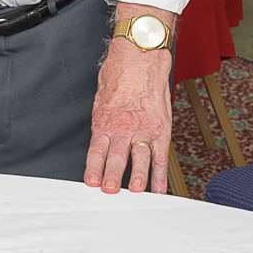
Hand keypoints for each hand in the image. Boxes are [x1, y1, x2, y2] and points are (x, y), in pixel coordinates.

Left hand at [83, 40, 173, 193]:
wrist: (140, 58)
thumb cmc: (119, 73)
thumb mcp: (101, 98)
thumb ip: (102, 120)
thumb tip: (100, 137)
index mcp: (105, 121)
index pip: (96, 152)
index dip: (93, 169)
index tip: (91, 183)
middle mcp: (123, 128)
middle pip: (116, 159)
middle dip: (112, 178)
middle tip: (109, 192)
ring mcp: (143, 130)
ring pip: (139, 161)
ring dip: (137, 180)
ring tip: (133, 193)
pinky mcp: (160, 129)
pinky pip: (160, 156)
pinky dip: (160, 174)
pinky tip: (158, 188)